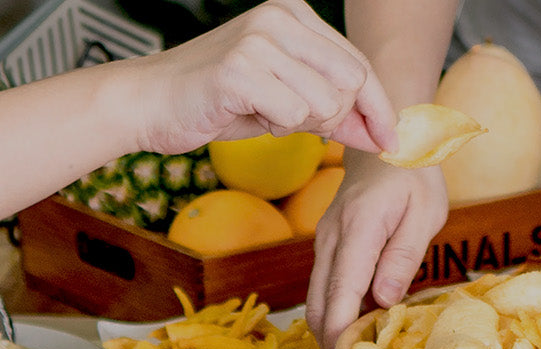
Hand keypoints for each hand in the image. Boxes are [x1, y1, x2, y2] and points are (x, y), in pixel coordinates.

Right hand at [129, 0, 396, 154]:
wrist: (149, 103)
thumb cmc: (215, 100)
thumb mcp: (284, 102)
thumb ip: (333, 113)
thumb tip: (382, 135)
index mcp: (293, 14)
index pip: (359, 62)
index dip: (379, 106)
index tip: (392, 140)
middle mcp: (279, 18)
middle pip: (351, 81)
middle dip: (338, 118)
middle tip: (302, 125)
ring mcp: (259, 40)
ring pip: (326, 102)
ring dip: (302, 124)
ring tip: (266, 115)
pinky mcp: (240, 69)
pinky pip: (294, 115)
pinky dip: (277, 128)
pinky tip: (249, 115)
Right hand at [307, 154, 445, 348]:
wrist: (386, 138)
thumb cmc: (413, 174)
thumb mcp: (424, 212)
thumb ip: (403, 256)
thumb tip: (385, 300)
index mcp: (357, 230)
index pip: (339, 293)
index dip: (339, 335)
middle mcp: (331, 238)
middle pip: (318, 304)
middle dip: (329, 344)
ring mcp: (324, 241)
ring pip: (317, 298)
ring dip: (331, 331)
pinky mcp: (327, 245)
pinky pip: (325, 286)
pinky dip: (335, 311)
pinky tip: (357, 329)